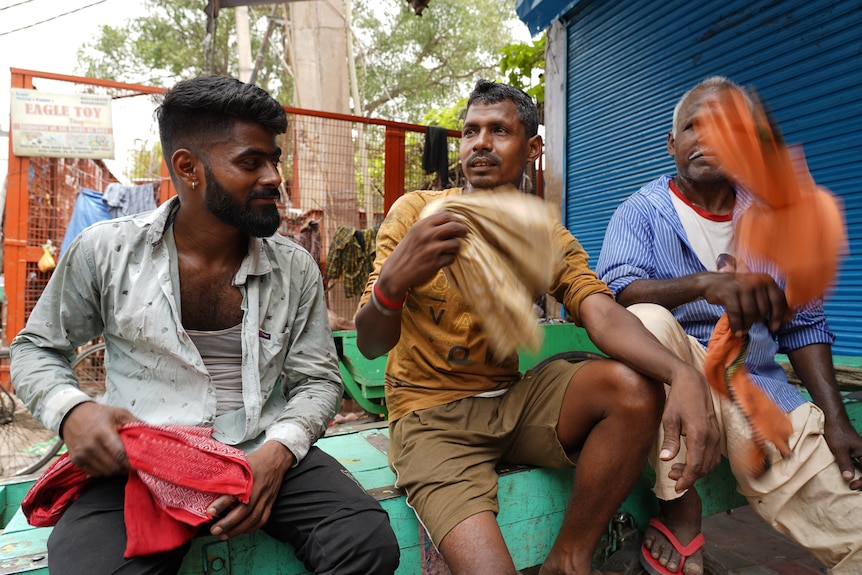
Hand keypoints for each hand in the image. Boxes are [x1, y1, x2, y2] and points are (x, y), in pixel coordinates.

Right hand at [61, 402, 138, 475]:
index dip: (132, 463)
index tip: (141, 465)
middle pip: (114, 466)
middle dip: (126, 468)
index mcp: (103, 433)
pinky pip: (95, 473)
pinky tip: (111, 463)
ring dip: (116, 471)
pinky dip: (105, 471)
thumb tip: (152, 432)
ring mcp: (82, 454)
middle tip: (134, 465)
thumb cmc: (98, 414)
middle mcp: (91, 446)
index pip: (120, 455)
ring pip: (105, 472)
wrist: (71, 415)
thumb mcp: (119, 413)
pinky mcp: (76, 461)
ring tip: (123, 464)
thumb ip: (135, 423)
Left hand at [208, 441, 293, 538]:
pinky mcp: (270, 503)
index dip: (221, 504)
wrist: (276, 459)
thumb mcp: (240, 463)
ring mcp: (266, 497)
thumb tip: (208, 486)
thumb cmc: (255, 461)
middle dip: (228, 523)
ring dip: (238, 529)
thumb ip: (227, 475)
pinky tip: (241, 531)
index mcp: (249, 477)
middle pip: (245, 510)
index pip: (234, 493)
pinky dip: (251, 528)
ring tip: (224, 535)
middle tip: (215, 530)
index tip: (209, 512)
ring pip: (253, 518)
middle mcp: (259, 489)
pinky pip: (262, 519)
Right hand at [377, 212, 467, 296]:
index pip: (445, 216)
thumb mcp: (414, 234)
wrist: (396, 272)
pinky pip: (451, 258)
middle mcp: (427, 235)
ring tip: (450, 250)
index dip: (456, 219)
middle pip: (454, 227)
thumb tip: (451, 222)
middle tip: (465, 233)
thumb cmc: (406, 252)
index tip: (460, 223)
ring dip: (456, 247)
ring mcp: (432, 249)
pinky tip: (443, 260)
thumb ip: (429, 227)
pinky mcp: (435, 263)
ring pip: (455, 243)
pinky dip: (450, 259)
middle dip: (463, 230)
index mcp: (421, 225)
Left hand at [657, 365, 721, 491]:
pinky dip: (703, 464)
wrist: (693, 383)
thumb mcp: (669, 418)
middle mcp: (712, 438)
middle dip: (688, 477)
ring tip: (676, 469)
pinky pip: (713, 456)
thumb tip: (665, 459)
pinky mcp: (717, 434)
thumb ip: (669, 440)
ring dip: (696, 471)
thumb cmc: (678, 400)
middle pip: (703, 468)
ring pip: (710, 464)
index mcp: (700, 435)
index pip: (695, 466)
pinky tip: (688, 461)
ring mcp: (717, 436)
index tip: (676, 488)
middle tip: (671, 476)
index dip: (686, 480)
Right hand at [701, 272, 792, 336]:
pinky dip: (737, 326)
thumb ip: (773, 301)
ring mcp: (742, 286)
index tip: (774, 328)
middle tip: (751, 323)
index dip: (778, 316)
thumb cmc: (738, 290)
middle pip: (764, 309)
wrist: (712, 282)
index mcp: (767, 280)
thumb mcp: (757, 291)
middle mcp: (756, 281)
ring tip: (744, 328)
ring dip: (747, 325)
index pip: (779, 300)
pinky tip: (737, 332)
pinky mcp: (728, 293)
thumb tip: (791, 317)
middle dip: (758, 320)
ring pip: (751, 313)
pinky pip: (736, 315)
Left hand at [823, 419, 861, 490]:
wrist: (833, 419)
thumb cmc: (837, 432)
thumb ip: (845, 464)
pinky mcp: (856, 453)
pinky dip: (858, 472)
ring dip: (861, 477)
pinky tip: (850, 475)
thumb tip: (849, 479)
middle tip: (852, 486)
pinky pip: (860, 465)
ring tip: (852, 484)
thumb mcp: (839, 450)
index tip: (851, 485)